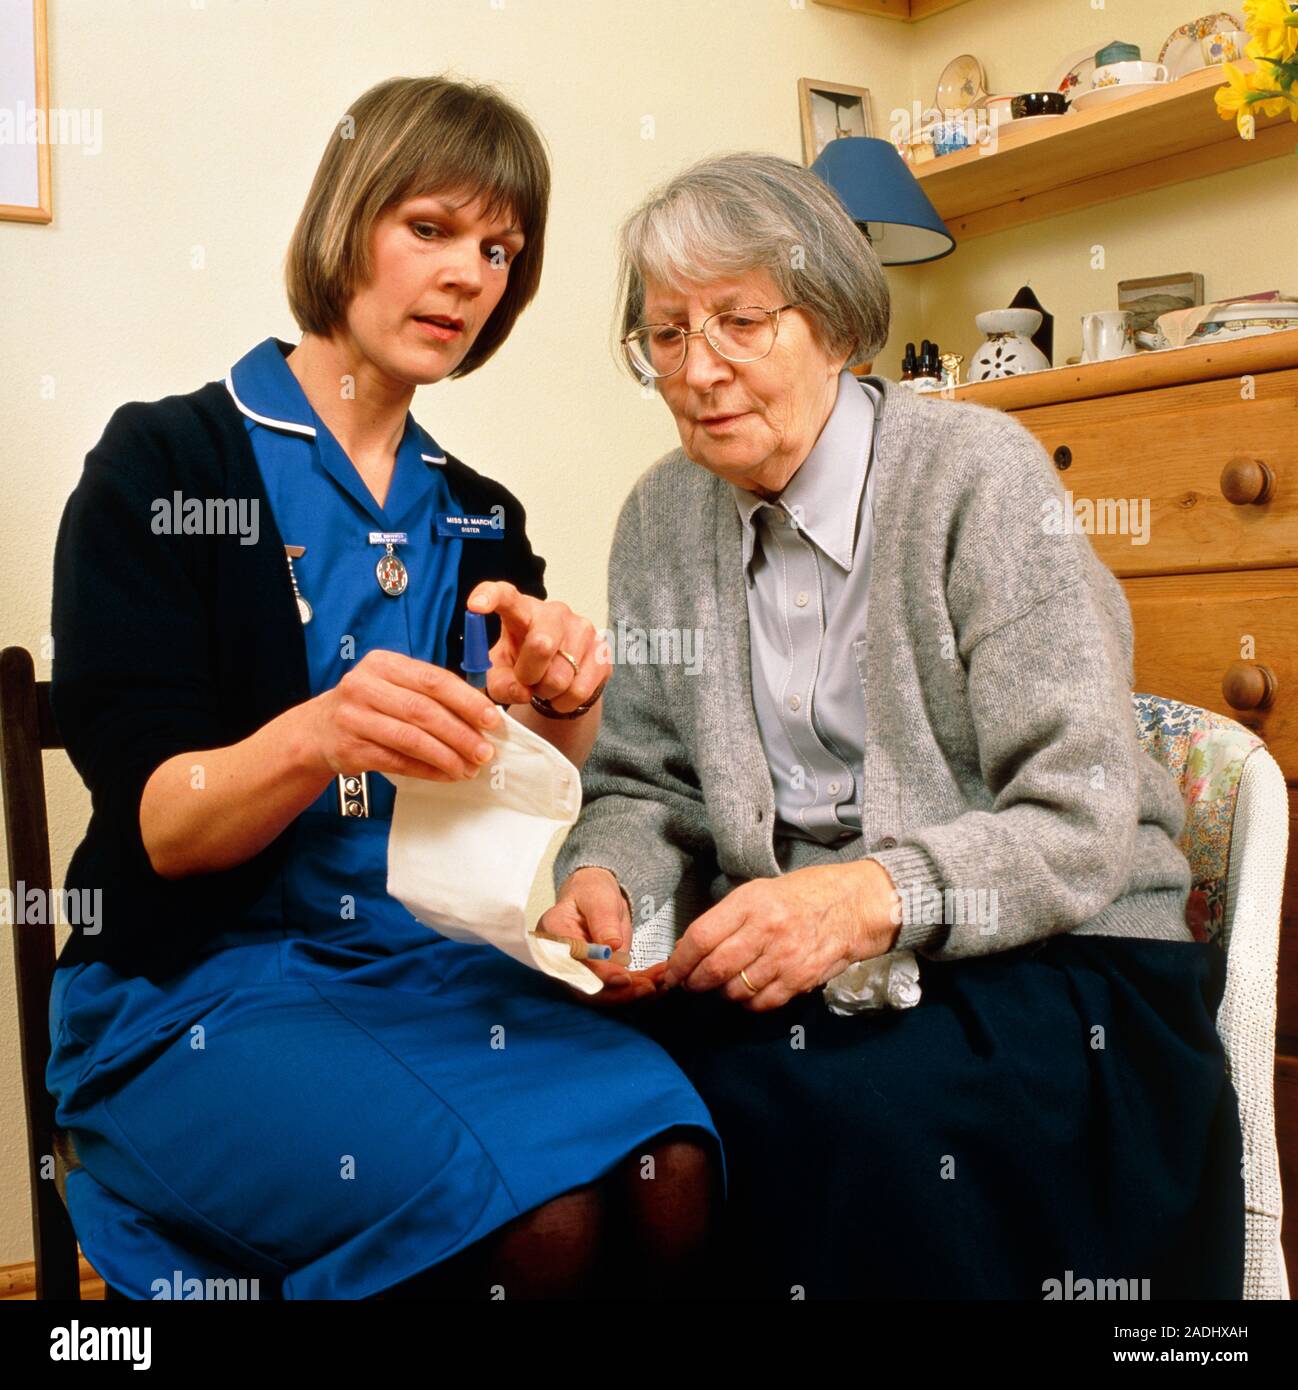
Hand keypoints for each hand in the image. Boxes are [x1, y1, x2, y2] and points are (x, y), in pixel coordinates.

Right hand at [306, 648, 500, 782]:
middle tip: (485, 751)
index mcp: (383, 664)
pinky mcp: (350, 748)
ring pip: (411, 738)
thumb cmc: (368, 706)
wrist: (316, 730)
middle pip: (424, 710)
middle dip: (461, 733)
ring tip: (469, 768)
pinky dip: (427, 770)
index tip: (492, 720)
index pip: (433, 680)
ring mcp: (354, 717)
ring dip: (447, 756)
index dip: (467, 701)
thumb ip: (430, 694)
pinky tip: (446, 775)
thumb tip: (481, 717)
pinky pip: (398, 761)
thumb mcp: (392, 685)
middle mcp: (365, 686)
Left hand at [468, 581, 611, 714]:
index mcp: (522, 610)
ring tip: (546, 686)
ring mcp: (583, 628)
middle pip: (541, 644)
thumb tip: (522, 691)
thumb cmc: (523, 669)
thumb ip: (501, 684)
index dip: (490, 597)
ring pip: (560, 676)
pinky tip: (562, 694)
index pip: (506, 595)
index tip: (474, 605)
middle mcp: (554, 612)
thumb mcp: (501, 676)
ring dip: (547, 692)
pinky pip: (579, 690)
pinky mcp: (602, 651)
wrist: (562, 679)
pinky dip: (565, 702)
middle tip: (527, 680)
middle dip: (529, 674)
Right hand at [538, 868, 660, 1005]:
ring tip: (660, 983)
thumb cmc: (592, 893)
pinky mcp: (597, 979)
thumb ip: (603, 920)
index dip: (598, 973)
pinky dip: (637, 988)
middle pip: (586, 987)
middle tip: (649, 987)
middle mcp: (561, 961)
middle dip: (619, 992)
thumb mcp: (598, 898)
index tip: (624, 978)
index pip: (574, 962)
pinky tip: (657, 982)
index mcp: (554, 936)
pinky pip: (616, 990)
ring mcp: (578, 972)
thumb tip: (612, 946)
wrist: (596, 899)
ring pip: (603, 994)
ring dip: (633, 994)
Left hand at [661, 861, 901, 1011]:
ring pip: (735, 991)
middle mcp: (767, 930)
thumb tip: (690, 949)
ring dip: (722, 993)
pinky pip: (762, 1004)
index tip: (672, 971)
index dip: (680, 961)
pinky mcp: (801, 979)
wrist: (853, 905)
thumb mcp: (759, 892)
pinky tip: (749, 991)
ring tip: (723, 984)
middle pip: (714, 969)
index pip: (701, 937)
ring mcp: (785, 957)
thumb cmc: (802, 896)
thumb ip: (726, 919)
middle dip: (694, 983)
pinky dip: (748, 1003)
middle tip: (690, 984)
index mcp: (751, 903)